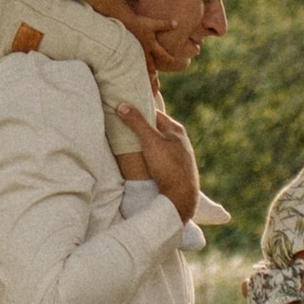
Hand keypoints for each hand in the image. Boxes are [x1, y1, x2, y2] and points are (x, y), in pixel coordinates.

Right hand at [121, 93, 199, 221]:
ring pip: (158, 144)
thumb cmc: (168, 167)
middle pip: (155, 129)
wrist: (182, 198)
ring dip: (145, 143)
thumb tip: (122, 105)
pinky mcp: (176, 169)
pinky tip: (142, 161)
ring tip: (128, 144)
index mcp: (175, 129)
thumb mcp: (150, 142)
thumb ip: (136, 123)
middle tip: (122, 127)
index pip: (154, 113)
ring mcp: (179, 155)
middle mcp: (180, 140)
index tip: (124, 110)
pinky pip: (160, 156)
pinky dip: (150, 155)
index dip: (139, 111)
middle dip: (140, 128)